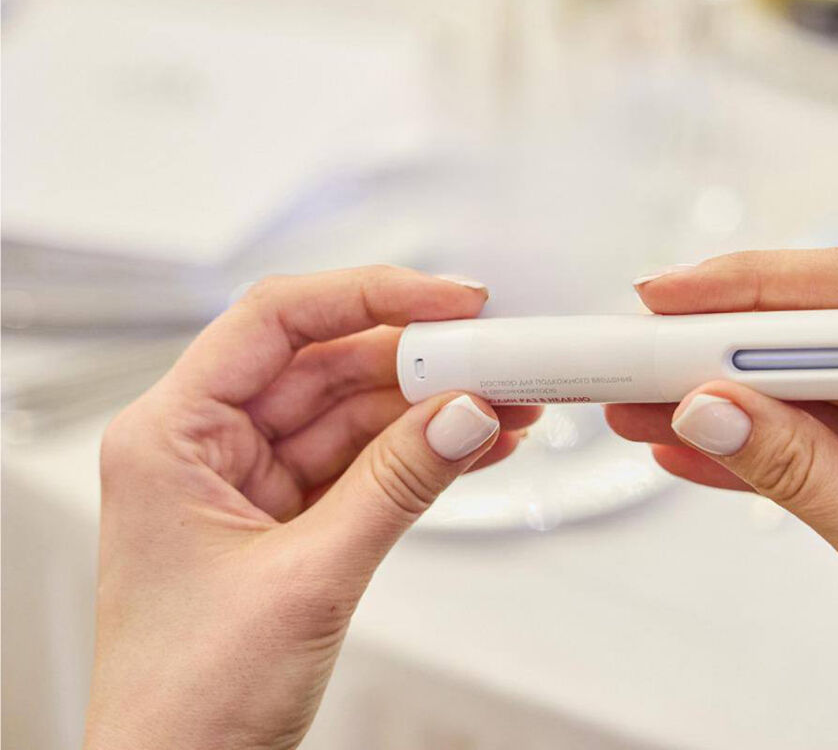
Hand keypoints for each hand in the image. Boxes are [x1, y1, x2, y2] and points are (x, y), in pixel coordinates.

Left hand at [85, 266, 540, 749]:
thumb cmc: (185, 700)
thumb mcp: (306, 578)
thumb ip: (395, 486)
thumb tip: (464, 413)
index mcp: (170, 436)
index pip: (276, 321)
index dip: (371, 296)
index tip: (450, 302)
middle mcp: (206, 447)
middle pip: (326, 364)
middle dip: (420, 361)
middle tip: (497, 359)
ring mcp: (250, 483)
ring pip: (354, 414)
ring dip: (432, 409)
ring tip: (507, 402)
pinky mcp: (289, 520)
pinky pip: (365, 465)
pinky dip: (421, 454)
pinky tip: (477, 444)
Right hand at [607, 246, 837, 748]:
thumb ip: (797, 471)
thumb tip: (710, 410)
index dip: (757, 292)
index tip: (678, 299)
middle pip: (836, 333)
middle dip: (732, 349)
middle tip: (650, 350)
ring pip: (821, 387)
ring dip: (736, 403)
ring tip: (651, 405)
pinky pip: (831, 435)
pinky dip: (768, 447)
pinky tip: (700, 447)